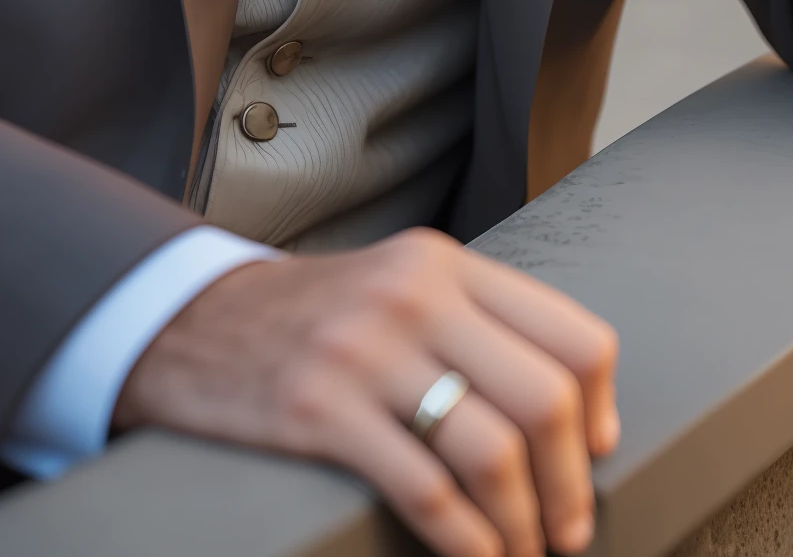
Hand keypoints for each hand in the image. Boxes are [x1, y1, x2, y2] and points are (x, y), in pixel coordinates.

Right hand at [115, 228, 619, 556]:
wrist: (191, 320)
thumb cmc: (313, 316)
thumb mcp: (399, 285)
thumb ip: (477, 324)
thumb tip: (581, 412)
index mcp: (444, 264)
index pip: (570, 332)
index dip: (601, 407)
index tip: (599, 452)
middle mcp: (413, 297)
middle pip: (544, 399)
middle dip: (572, 484)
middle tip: (570, 530)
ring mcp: (365, 352)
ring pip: (492, 453)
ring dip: (523, 526)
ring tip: (521, 553)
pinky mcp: (320, 409)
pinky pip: (424, 490)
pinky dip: (465, 542)